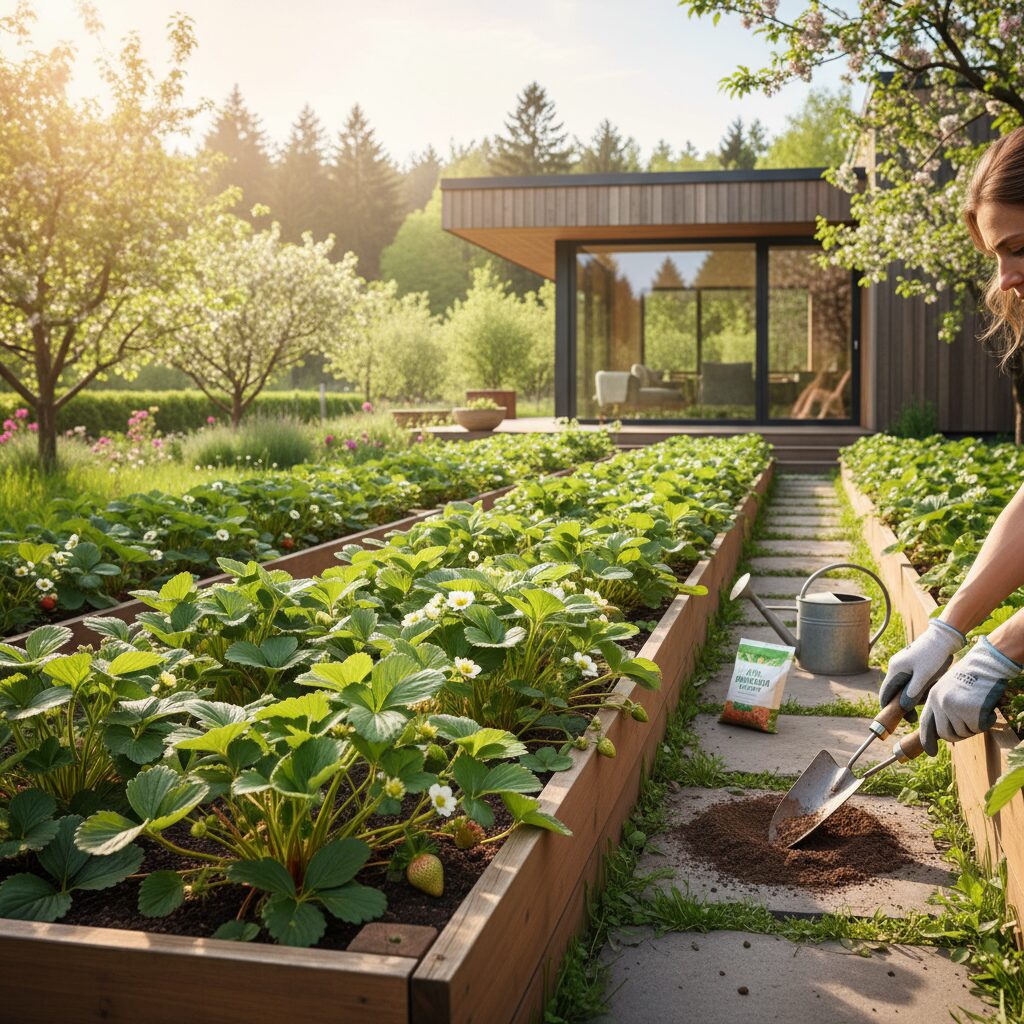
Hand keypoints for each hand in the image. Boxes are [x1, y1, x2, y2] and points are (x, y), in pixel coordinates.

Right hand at [879, 618, 965, 711]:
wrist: (944, 637)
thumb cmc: (934, 656)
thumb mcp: (924, 677)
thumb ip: (912, 693)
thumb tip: (902, 708)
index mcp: (895, 670)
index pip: (885, 693)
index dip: (887, 707)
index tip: (895, 719)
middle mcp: (896, 667)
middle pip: (894, 691)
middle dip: (904, 703)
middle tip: (915, 715)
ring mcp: (903, 664)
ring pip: (904, 686)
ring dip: (913, 695)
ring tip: (928, 695)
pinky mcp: (912, 664)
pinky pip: (911, 680)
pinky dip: (918, 687)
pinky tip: (929, 686)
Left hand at [919, 637, 1021, 755]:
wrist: (987, 663)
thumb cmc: (971, 675)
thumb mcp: (949, 688)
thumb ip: (943, 706)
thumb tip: (942, 731)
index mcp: (932, 697)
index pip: (926, 723)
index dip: (927, 739)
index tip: (930, 753)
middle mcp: (940, 703)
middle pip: (945, 734)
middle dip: (958, 734)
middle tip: (970, 723)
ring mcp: (954, 708)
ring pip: (963, 732)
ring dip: (973, 725)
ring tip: (977, 706)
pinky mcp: (970, 711)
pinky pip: (978, 728)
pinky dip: (986, 721)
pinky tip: (987, 707)